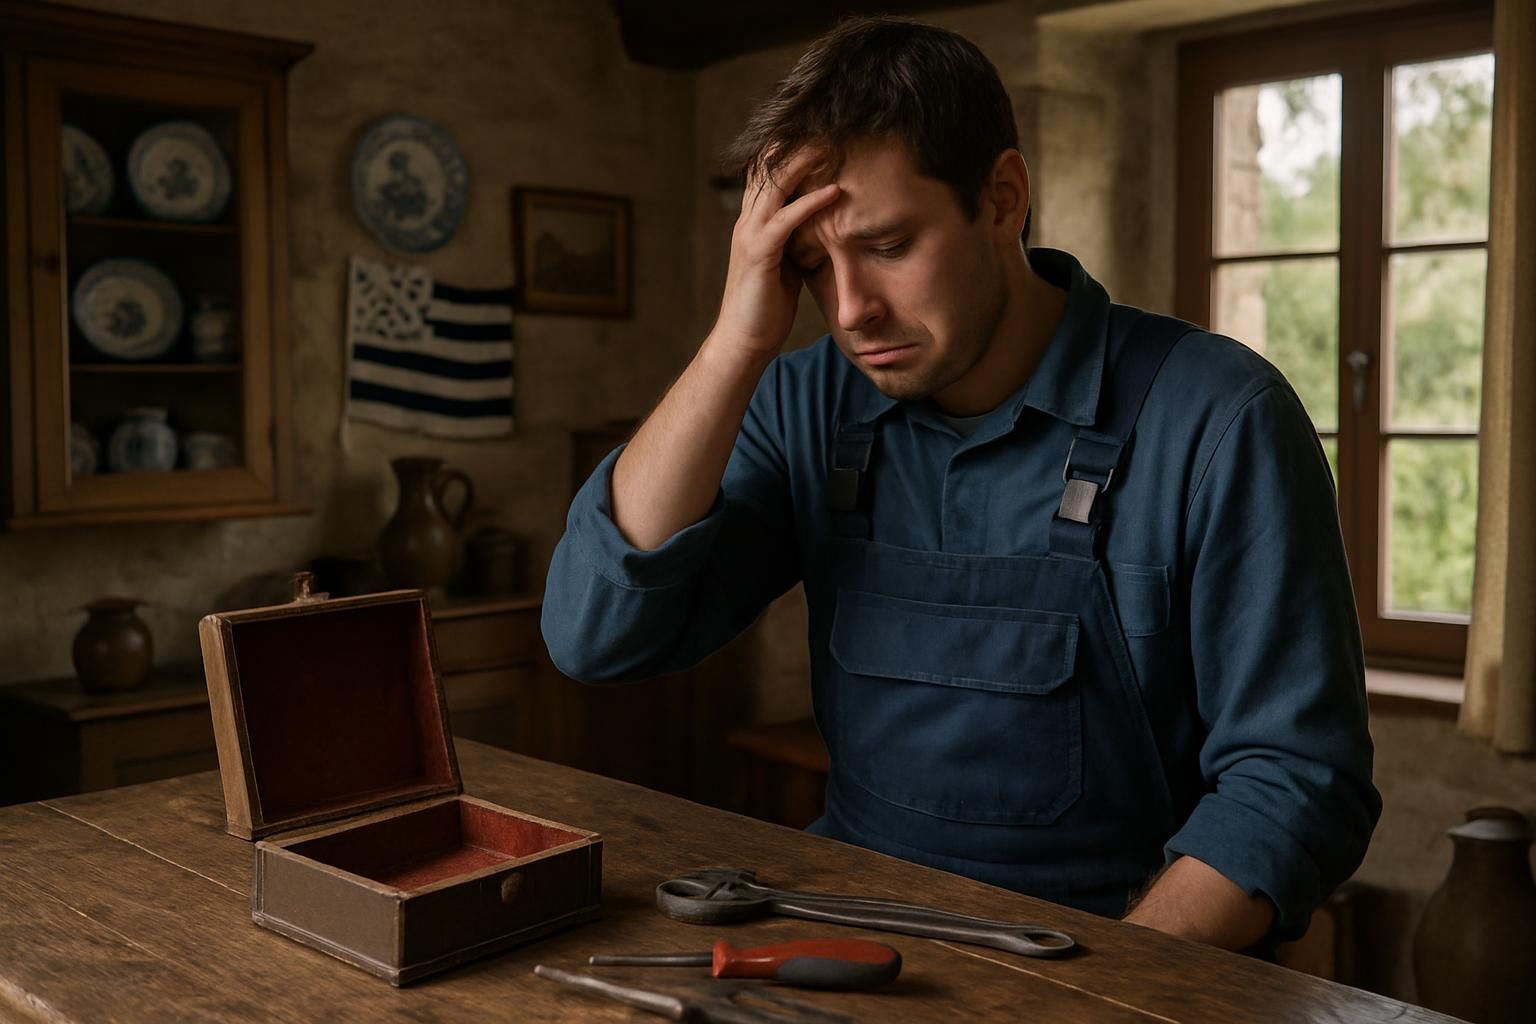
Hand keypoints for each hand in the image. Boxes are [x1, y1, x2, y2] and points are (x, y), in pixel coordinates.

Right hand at [712, 148, 841, 358]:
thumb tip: (825, 227)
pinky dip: (810, 203)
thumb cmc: (767, 307)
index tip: (822, 131)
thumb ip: (799, 240)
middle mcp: (748, 221)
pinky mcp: (759, 255)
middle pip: (769, 168)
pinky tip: (834, 191)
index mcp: (754, 221)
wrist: (744, 341)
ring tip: (833, 144)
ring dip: (805, 163)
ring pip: (775, 186)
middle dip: (798, 144)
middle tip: (831, 124)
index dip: (791, 149)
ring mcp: (750, 235)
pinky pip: (786, 220)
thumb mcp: (788, 264)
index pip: (769, 173)